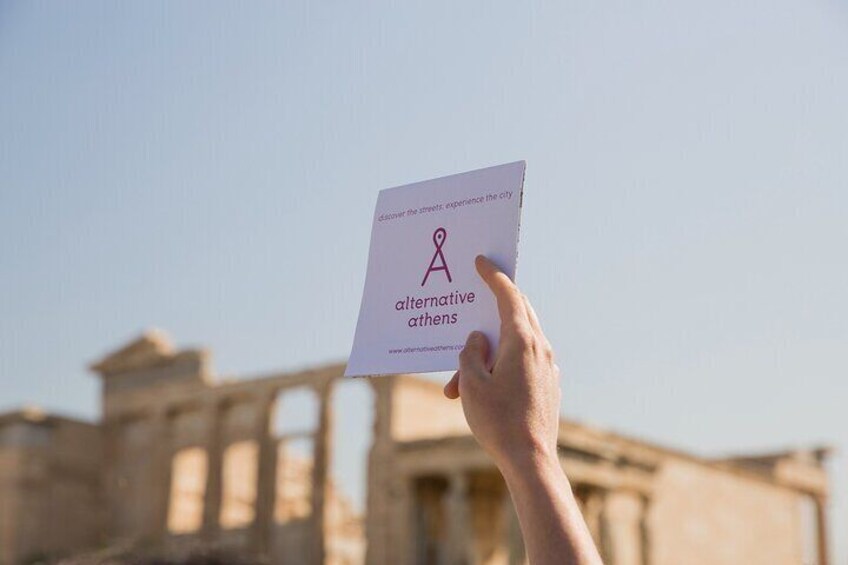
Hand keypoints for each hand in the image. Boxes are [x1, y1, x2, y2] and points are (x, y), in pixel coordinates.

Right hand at [444, 255, 561, 474]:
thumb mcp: (471, 383)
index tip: (482, 262)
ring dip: (491, 347)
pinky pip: (524, 361)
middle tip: (479, 290)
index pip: (509, 297)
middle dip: (494, 304)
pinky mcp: (548, 385)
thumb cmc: (498, 421)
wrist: (531, 460)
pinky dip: (503, 362)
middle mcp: (541, 349)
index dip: (494, 277)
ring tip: (460, 377)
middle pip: (519, 313)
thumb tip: (478, 339)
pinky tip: (484, 383)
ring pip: (518, 341)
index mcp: (522, 342)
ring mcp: (548, 368)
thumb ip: (470, 353)